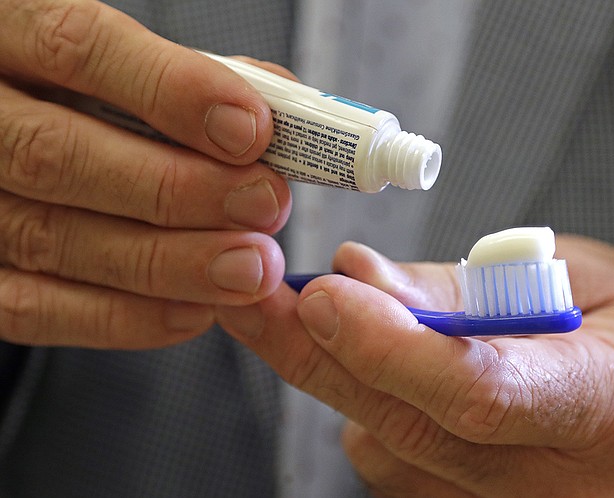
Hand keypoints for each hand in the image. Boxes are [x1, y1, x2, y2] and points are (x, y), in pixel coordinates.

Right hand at [0, 0, 290, 347]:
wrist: (15, 130)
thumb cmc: (89, 96)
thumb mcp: (127, 60)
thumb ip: (196, 76)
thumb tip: (278, 118)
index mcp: (9, 35)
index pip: (78, 49)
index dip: (172, 91)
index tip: (251, 130)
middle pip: (59, 155)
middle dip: (178, 190)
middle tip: (265, 207)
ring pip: (51, 238)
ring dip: (167, 264)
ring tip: (248, 269)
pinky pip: (33, 308)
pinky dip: (122, 317)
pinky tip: (193, 310)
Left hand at [219, 236, 613, 496]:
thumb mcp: (564, 273)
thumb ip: (456, 289)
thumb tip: (355, 276)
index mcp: (607, 404)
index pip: (481, 390)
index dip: (391, 348)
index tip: (320, 295)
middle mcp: (562, 480)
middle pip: (412, 427)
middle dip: (319, 357)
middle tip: (254, 297)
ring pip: (387, 449)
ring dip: (341, 376)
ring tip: (334, 312)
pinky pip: (392, 463)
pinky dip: (367, 405)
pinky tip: (379, 361)